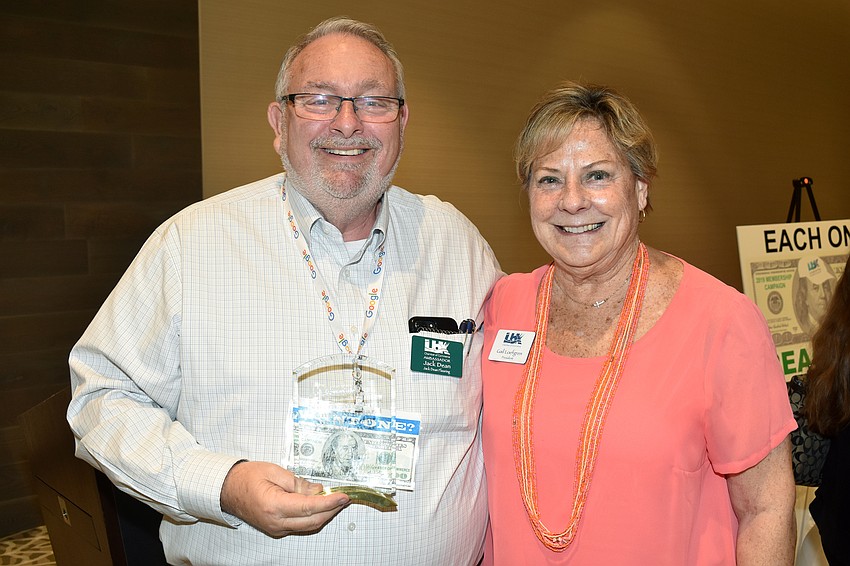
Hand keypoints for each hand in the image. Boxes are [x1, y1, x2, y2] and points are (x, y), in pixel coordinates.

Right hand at [220, 460, 348, 536]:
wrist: (228, 489)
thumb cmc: (246, 477)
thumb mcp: (274, 471)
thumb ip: (298, 482)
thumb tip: (318, 490)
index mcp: (274, 505)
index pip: (309, 507)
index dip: (329, 502)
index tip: (343, 496)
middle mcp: (275, 522)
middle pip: (312, 520)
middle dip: (331, 509)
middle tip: (344, 497)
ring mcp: (276, 528)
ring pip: (308, 526)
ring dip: (324, 514)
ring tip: (335, 500)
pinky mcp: (276, 529)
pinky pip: (300, 526)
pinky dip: (313, 517)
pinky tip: (319, 505)